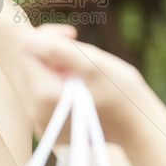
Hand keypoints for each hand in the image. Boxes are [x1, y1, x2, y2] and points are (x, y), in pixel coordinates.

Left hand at [22, 25, 165, 147]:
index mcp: (44, 96)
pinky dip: (56, 84)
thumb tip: (27, 41)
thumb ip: (59, 51)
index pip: (28, 50)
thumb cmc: (123, 95)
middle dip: (51, 52)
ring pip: (36, 78)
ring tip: (82, 72)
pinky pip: (41, 95)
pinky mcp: (46, 128)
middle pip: (29, 65)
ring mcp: (40, 123)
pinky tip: (78, 86)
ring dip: (54, 68)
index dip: (49, 37)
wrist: (138, 130)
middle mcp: (35, 113)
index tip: (73, 35)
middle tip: (80, 49)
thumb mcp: (95, 65)